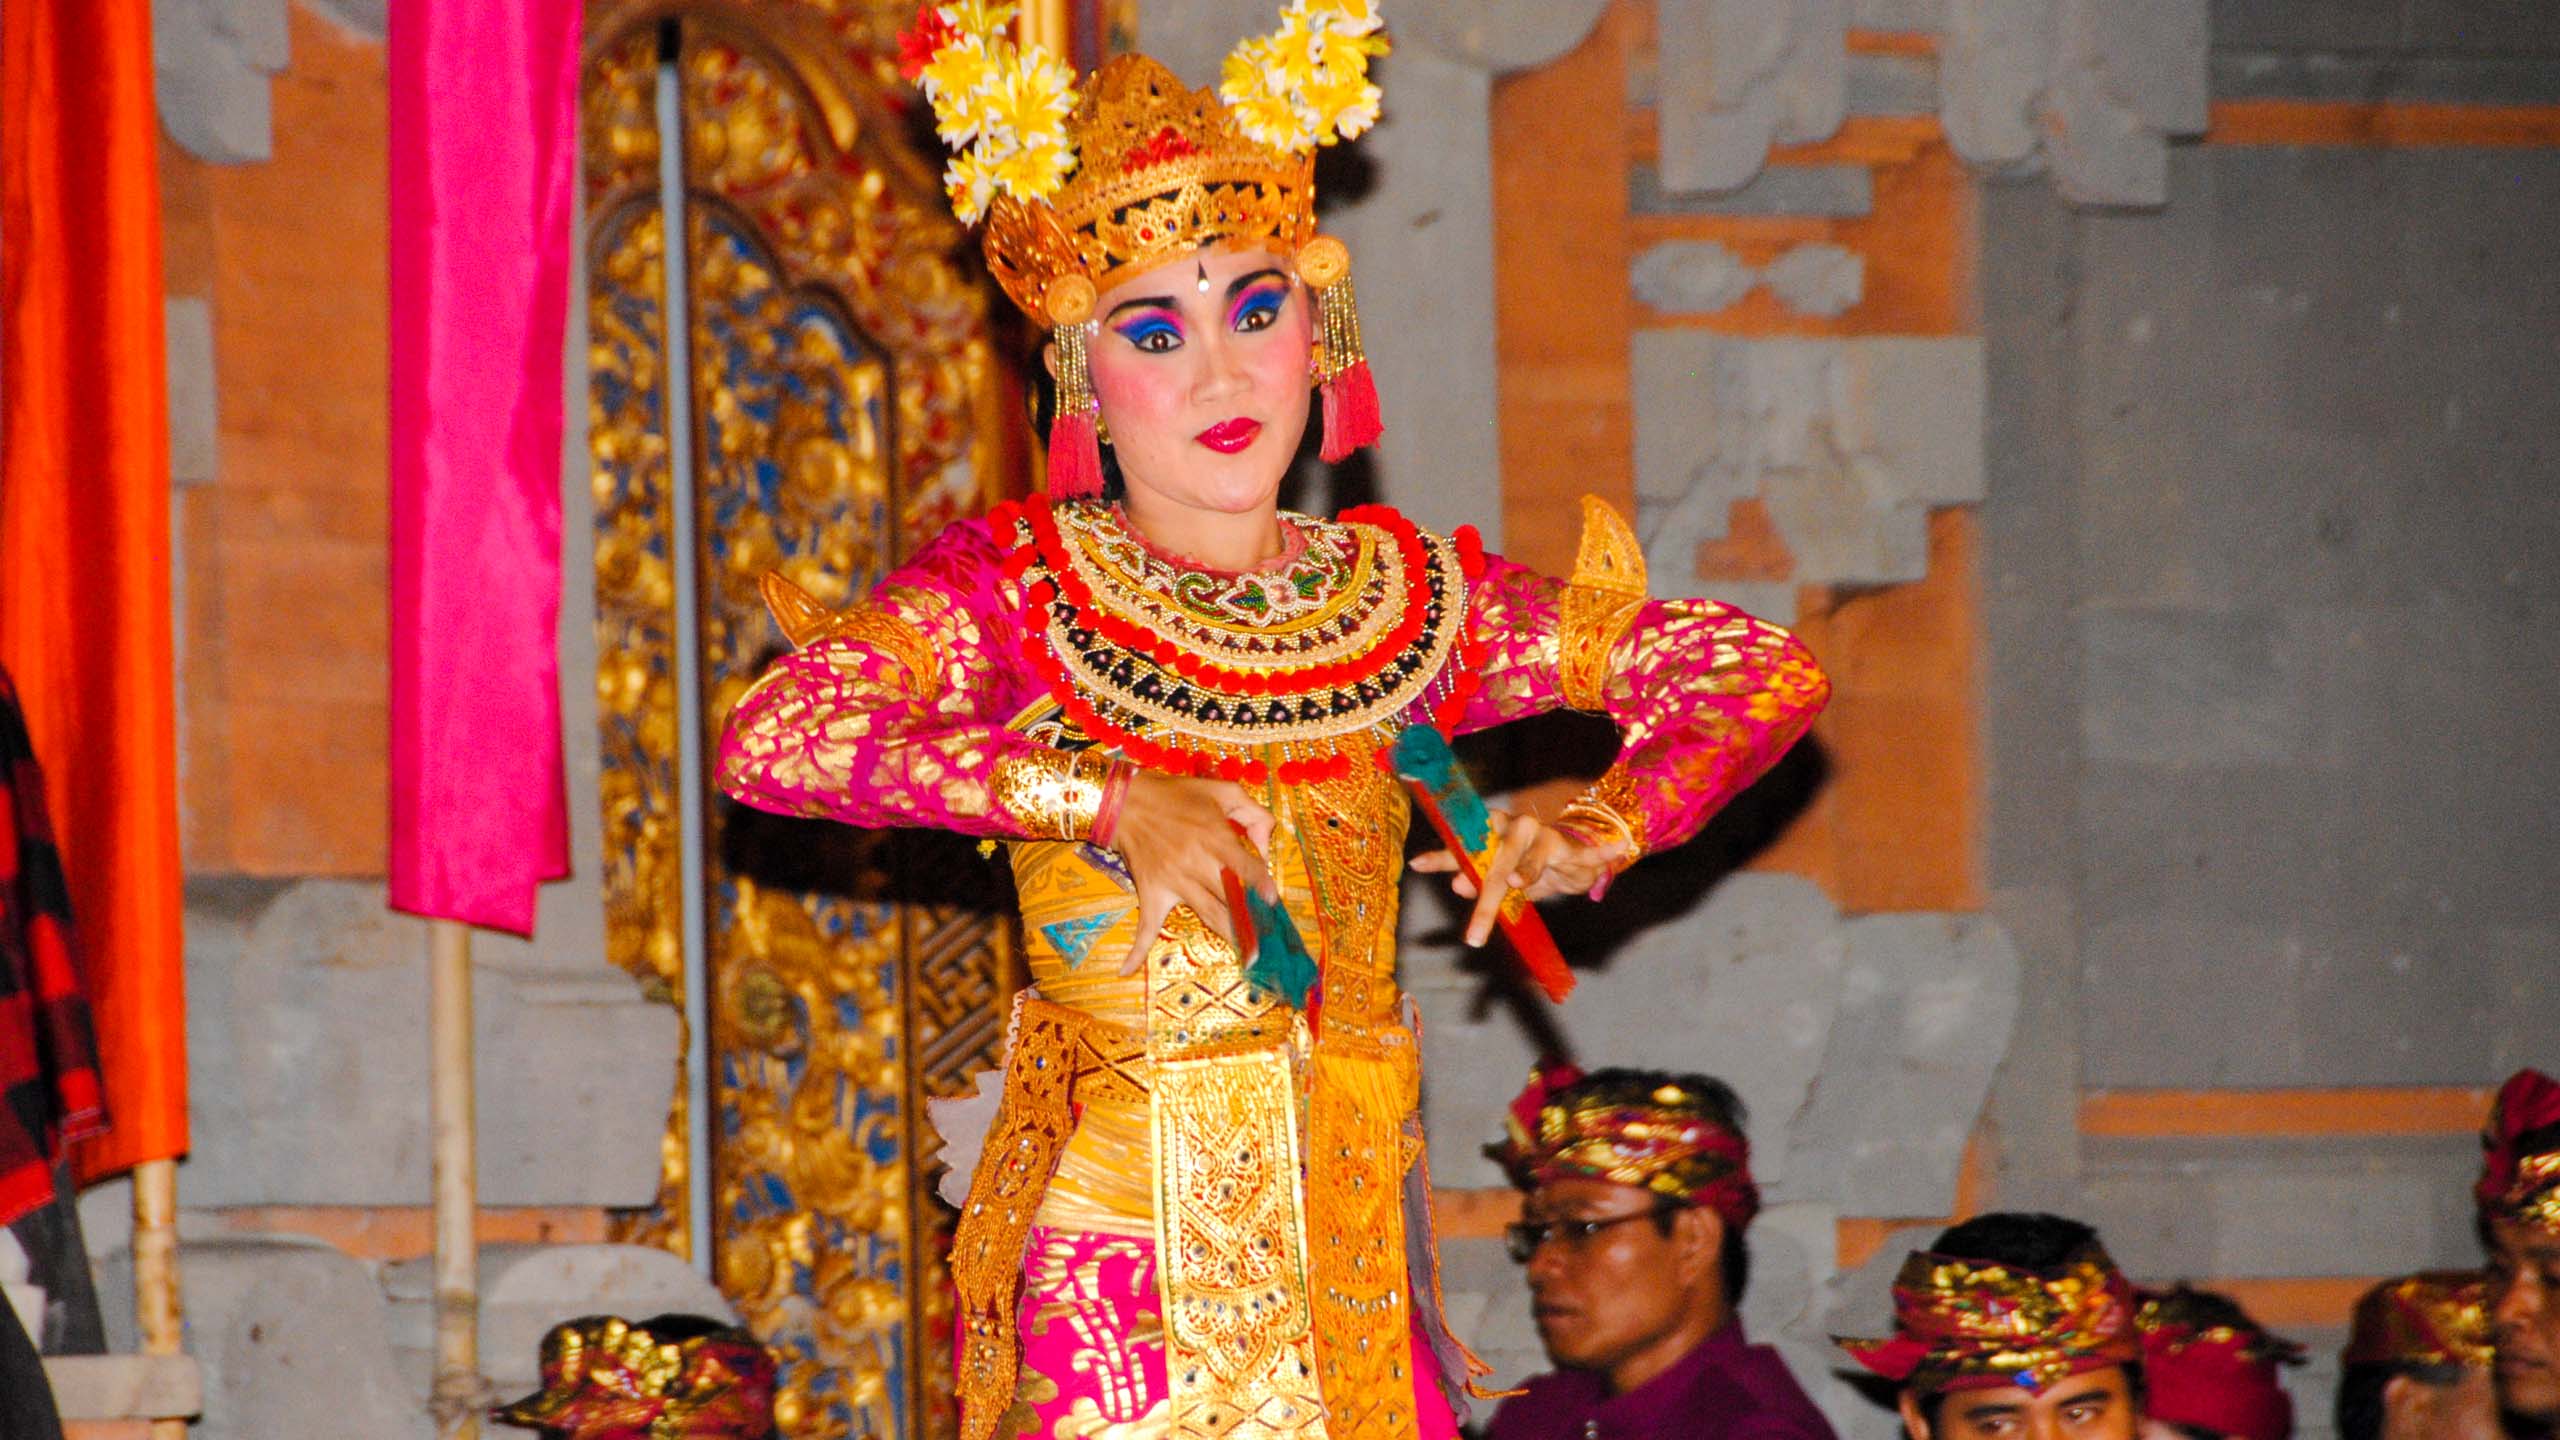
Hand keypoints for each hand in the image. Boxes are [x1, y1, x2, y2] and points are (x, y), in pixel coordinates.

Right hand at [1108, 771, 1276, 974]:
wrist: (1126, 802)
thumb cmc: (1176, 796)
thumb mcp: (1221, 790)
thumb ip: (1252, 812)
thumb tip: (1264, 844)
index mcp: (1215, 838)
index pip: (1246, 868)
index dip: (1263, 886)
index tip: (1273, 903)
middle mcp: (1196, 864)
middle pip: (1231, 898)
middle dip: (1254, 919)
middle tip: (1274, 940)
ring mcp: (1173, 882)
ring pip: (1207, 914)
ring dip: (1229, 936)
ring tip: (1250, 958)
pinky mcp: (1152, 893)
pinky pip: (1145, 925)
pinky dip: (1136, 948)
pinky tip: (1128, 969)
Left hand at [1410, 810, 1628, 946]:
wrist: (1566, 856)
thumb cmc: (1524, 866)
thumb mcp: (1497, 880)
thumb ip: (1474, 880)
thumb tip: (1458, 886)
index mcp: (1490, 834)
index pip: (1463, 845)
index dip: (1442, 856)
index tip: (1418, 864)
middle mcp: (1514, 828)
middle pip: (1494, 860)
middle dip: (1484, 896)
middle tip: (1475, 933)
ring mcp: (1544, 836)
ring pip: (1529, 857)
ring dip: (1524, 870)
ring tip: (1516, 883)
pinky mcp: (1571, 849)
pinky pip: (1585, 854)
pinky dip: (1599, 853)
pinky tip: (1616, 848)